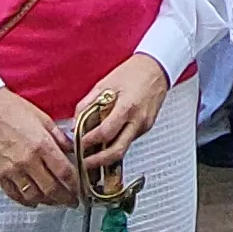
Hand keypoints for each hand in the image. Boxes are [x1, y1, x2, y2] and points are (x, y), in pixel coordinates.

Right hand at [0, 88, 81, 207]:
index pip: (65, 173)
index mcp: (42, 145)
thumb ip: (59, 137)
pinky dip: (26, 201)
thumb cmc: (11, 109)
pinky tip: (33, 200)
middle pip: (52, 189)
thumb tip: (72, 150)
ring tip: (55, 201)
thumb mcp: (43, 118)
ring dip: (48, 202)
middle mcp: (28, 161)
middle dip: (65, 198)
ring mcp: (12, 170)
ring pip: (34, 196)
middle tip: (71, 201)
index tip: (79, 190)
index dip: (75, 185)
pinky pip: (15, 194)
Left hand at [74, 55, 171, 174]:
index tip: (78, 144)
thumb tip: (75, 123)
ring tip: (91, 155)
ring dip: (106, 155)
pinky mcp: (146, 127)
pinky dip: (115, 143)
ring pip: (123, 148)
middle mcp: (138, 120)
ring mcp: (144, 126)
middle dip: (98, 161)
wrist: (157, 68)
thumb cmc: (133, 72)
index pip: (105, 133)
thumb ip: (87, 105)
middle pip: (117, 151)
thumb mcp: (104, 84)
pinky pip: (128, 140)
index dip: (89, 141)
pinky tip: (106, 141)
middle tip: (85, 163)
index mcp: (127, 107)